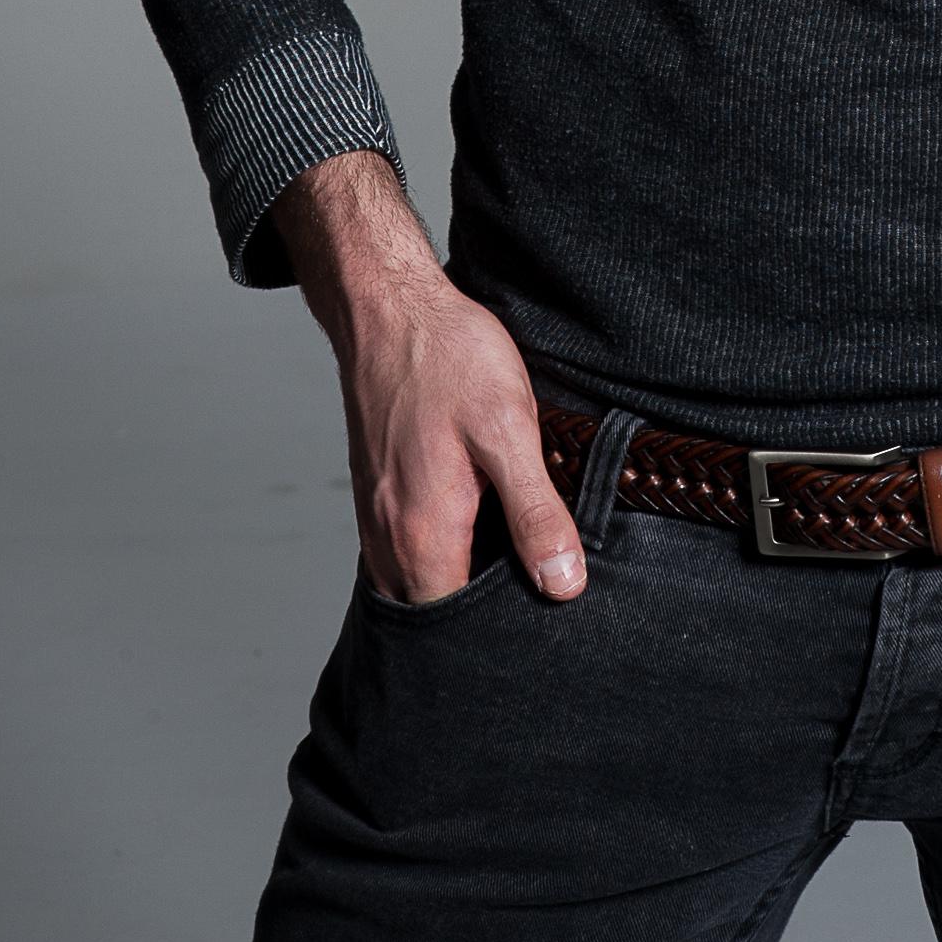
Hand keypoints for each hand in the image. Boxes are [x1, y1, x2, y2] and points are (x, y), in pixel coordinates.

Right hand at [272, 149, 587, 606]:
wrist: (390, 309)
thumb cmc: (448, 359)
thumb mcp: (509, 429)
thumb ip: (535, 513)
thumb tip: (563, 584)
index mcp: (424, 537)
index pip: (459, 628)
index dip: (505, 633)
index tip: (547, 619)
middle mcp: (389, 541)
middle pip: (437, 614)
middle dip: (484, 616)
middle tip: (541, 590)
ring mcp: (378, 520)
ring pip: (420, 584)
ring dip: (464, 582)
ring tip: (518, 560)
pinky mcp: (380, 496)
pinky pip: (409, 552)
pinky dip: (445, 555)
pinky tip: (483, 526)